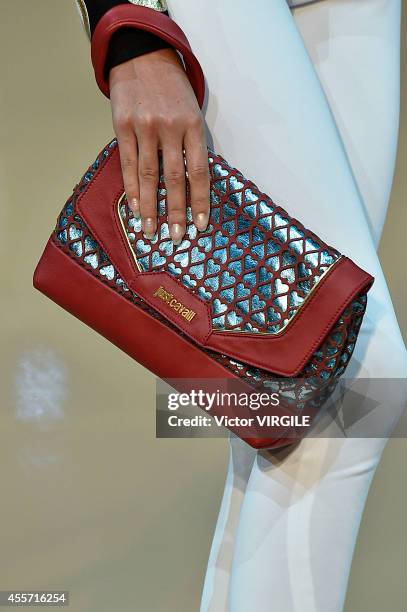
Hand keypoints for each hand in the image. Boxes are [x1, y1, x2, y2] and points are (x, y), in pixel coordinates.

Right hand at [109, 48, 209, 243]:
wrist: (143, 55)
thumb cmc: (172, 89)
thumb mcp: (191, 111)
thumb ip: (192, 144)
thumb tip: (193, 184)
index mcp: (193, 126)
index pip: (199, 172)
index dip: (200, 202)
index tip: (201, 225)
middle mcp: (170, 128)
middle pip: (174, 179)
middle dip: (176, 212)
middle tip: (176, 236)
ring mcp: (145, 127)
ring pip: (148, 176)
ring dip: (150, 208)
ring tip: (151, 230)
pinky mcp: (123, 126)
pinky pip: (127, 164)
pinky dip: (132, 189)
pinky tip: (135, 208)